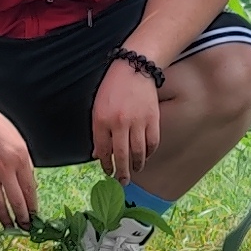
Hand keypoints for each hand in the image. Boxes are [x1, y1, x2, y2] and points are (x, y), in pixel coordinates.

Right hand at [0, 114, 40, 228]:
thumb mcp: (19, 142)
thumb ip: (25, 164)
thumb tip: (28, 186)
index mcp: (20, 159)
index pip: (30, 190)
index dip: (32, 206)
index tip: (35, 216)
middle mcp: (5, 168)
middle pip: (16, 201)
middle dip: (22, 218)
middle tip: (25, 228)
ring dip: (5, 218)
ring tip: (9, 227)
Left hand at [90, 59, 162, 185]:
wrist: (135, 68)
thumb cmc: (113, 87)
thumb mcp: (97, 107)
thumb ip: (98, 131)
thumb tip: (98, 154)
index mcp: (102, 119)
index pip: (102, 150)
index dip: (105, 164)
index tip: (107, 171)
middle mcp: (119, 123)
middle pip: (121, 155)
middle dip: (121, 172)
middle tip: (122, 182)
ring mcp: (137, 121)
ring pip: (138, 152)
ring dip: (137, 165)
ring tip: (135, 171)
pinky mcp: (153, 119)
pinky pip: (152, 142)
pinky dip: (149, 152)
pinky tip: (146, 156)